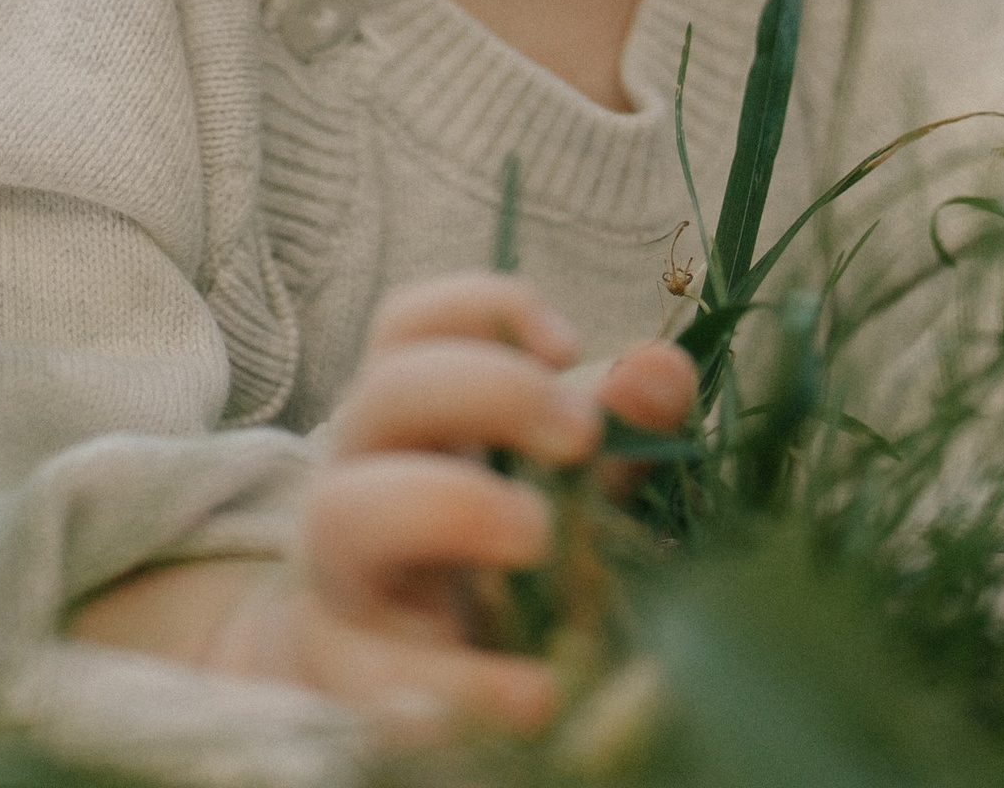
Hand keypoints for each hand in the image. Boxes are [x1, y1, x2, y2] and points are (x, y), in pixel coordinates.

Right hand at [79, 274, 694, 739]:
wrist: (386, 688)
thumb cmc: (480, 559)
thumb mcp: (548, 483)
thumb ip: (613, 426)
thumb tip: (665, 371)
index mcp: (405, 419)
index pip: (409, 326)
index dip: (483, 308)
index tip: (569, 345)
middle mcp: (356, 478)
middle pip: (385, 391)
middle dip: (489, 391)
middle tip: (581, 435)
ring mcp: (338, 581)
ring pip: (348, 514)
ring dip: (451, 506)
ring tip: (539, 538)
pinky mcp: (344, 684)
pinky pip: (374, 677)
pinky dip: (454, 685)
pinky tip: (533, 696)